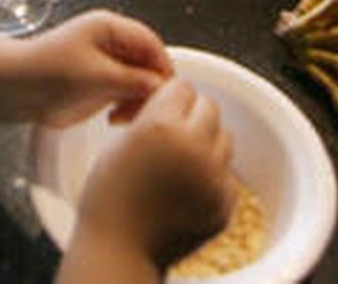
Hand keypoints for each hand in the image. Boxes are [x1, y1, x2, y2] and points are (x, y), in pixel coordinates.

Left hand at [0, 10, 171, 125]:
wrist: (13, 89)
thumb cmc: (48, 73)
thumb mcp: (96, 76)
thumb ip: (133, 81)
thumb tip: (164, 87)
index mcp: (110, 28)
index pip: (151, 44)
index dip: (162, 68)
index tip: (166, 94)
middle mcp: (112, 43)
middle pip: (149, 63)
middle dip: (151, 87)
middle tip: (143, 112)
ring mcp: (107, 64)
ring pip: (140, 82)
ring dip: (139, 100)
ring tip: (123, 117)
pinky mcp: (100, 84)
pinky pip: (126, 94)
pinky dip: (127, 107)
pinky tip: (115, 119)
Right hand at [72, 79, 235, 270]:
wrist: (119, 249)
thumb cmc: (109, 195)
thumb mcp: (121, 141)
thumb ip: (154, 116)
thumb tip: (182, 100)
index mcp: (160, 126)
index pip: (184, 87)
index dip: (171, 98)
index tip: (162, 110)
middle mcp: (192, 147)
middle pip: (209, 107)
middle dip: (192, 115)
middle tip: (173, 134)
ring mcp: (213, 177)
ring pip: (224, 137)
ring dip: (207, 142)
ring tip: (181, 161)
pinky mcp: (224, 202)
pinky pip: (227, 173)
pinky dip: (212, 175)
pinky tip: (188, 187)